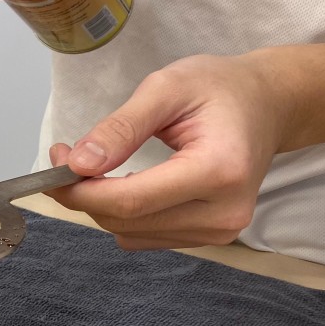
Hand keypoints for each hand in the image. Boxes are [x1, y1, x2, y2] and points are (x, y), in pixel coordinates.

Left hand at [46, 52, 287, 249]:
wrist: (268, 105)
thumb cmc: (220, 88)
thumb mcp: (166, 87)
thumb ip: (121, 127)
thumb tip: (78, 163)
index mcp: (219, 170)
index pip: (132, 201)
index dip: (82, 190)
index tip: (55, 162)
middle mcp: (224, 212)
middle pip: (127, 222)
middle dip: (84, 194)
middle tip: (64, 156)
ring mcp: (220, 232)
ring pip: (131, 233)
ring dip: (100, 204)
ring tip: (93, 164)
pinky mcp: (210, 238)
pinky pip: (145, 236)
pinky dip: (122, 213)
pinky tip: (122, 183)